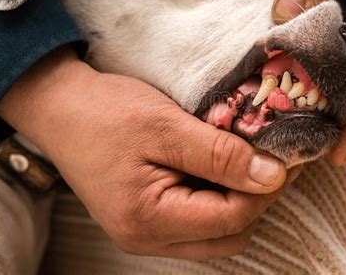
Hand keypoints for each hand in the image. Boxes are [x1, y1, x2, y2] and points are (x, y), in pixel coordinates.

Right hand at [0, 48, 289, 258]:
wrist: (60, 108)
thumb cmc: (106, 111)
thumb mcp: (166, 126)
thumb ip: (220, 154)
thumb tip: (271, 176)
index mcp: (148, 219)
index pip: (232, 219)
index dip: (265, 189)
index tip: (285, 157)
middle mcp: (147, 238)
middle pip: (228, 235)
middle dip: (255, 198)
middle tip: (266, 158)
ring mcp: (146, 232)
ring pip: (216, 234)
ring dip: (237, 199)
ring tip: (243, 160)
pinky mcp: (147, 219)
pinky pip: (197, 222)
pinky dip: (216, 197)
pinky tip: (218, 167)